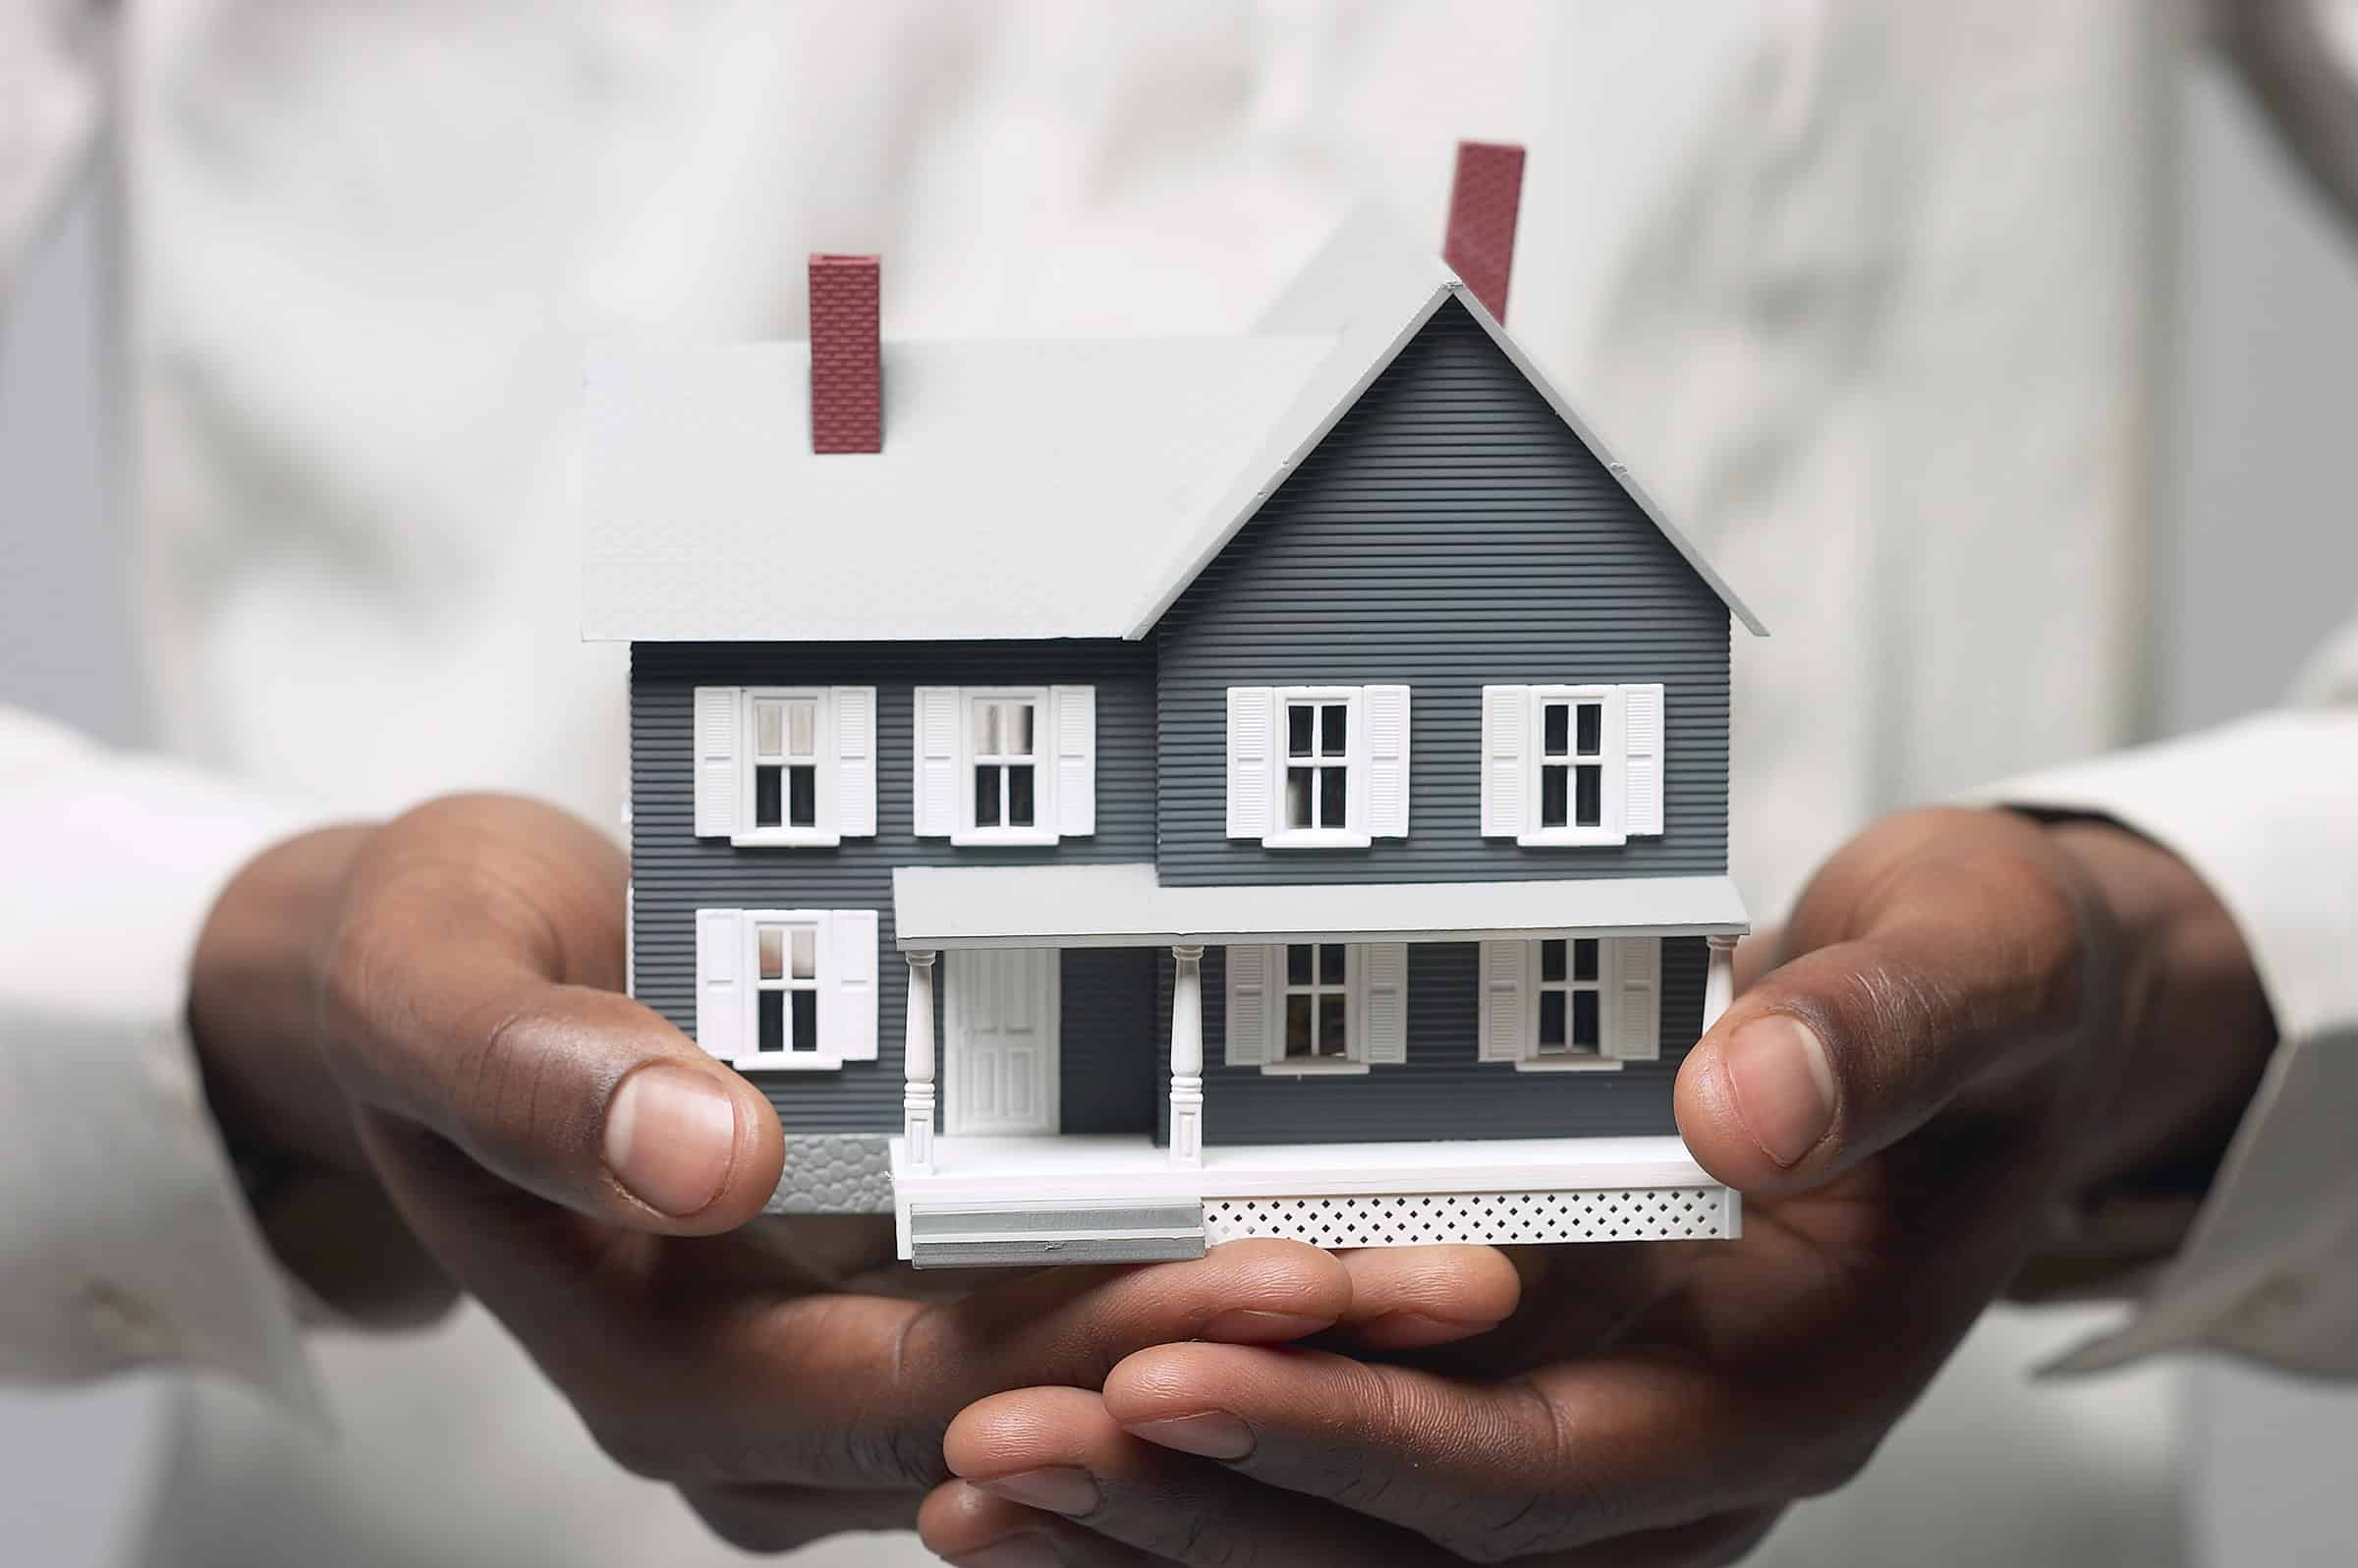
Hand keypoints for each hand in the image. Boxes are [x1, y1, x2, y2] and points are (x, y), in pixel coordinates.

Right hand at [192, 794, 1472, 1549]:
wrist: (435, 990)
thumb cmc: (435, 964)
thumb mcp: (439, 978)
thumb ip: (542, 1073)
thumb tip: (708, 1156)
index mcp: (655, 1364)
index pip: (921, 1388)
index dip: (1111, 1346)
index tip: (1297, 1271)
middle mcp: (760, 1421)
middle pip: (1038, 1420)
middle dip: (1246, 1357)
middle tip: (1454, 1281)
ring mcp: (830, 1391)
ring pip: (1071, 1404)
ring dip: (1250, 1346)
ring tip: (1451, 1271)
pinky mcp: (887, 1329)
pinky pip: (1057, 1345)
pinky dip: (1188, 1304)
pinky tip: (1331, 1236)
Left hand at [913, 808, 2274, 1565]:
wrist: (2000, 1033)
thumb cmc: (1981, 1000)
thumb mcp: (1964, 967)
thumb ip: (1869, 1037)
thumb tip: (1739, 1111)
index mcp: (1786, 1385)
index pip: (1528, 1464)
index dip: (1336, 1433)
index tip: (1151, 1380)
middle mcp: (1681, 1457)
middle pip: (1410, 1546)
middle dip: (1198, 1504)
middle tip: (992, 1445)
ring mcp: (1604, 1444)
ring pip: (1362, 1543)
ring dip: (1169, 1521)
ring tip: (972, 1475)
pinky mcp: (1537, 1397)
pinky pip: (1357, 1480)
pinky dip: (1213, 1477)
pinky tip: (1064, 1448)